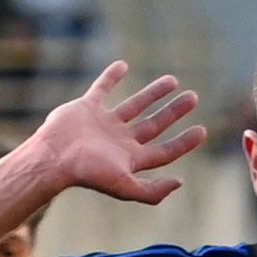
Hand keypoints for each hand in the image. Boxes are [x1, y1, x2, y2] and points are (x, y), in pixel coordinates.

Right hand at [7, 61, 203, 208]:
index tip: (203, 130)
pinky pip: (102, 88)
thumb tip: (179, 183)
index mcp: (130, 159)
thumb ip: (151, 191)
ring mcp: (104, 123)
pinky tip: (124, 65)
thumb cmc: (88, 173)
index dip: (184, 142)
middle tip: (193, 98)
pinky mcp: (87, 107)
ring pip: (134, 105)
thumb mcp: (124, 186)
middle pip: (154, 125)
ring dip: (153, 93)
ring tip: (172, 81)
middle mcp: (119, 141)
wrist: (54, 157)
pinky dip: (112, 76)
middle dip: (173, 112)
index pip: (164, 151)